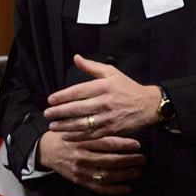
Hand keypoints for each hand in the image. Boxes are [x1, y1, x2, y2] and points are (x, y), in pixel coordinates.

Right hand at [37, 130, 144, 194]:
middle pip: (110, 160)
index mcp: (82, 140)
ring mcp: (80, 171)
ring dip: (125, 175)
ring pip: (107, 175)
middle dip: (129, 160)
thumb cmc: (66, 134)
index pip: (107, 143)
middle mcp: (82, 156)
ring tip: (137, 171)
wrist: (46, 150)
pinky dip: (115, 190)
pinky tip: (127, 188)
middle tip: (142, 158)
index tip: (137, 144)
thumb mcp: (77, 126)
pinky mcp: (79, 181)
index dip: (124, 144)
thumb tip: (117, 123)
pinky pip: (99, 188)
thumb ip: (94, 127)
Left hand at [43, 54, 161, 140]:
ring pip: (82, 124)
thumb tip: (76, 58)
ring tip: (53, 126)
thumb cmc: (128, 87)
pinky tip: (66, 136)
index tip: (50, 100)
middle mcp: (105, 102)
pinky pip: (91, 135)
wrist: (148, 105)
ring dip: (65, 126)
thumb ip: (92, 66)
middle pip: (78, 108)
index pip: (78, 91)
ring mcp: (108, 117)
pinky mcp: (111, 130)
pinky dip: (77, 137)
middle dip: (60, 112)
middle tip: (47, 114)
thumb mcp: (111, 72)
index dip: (62, 96)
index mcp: (104, 86)